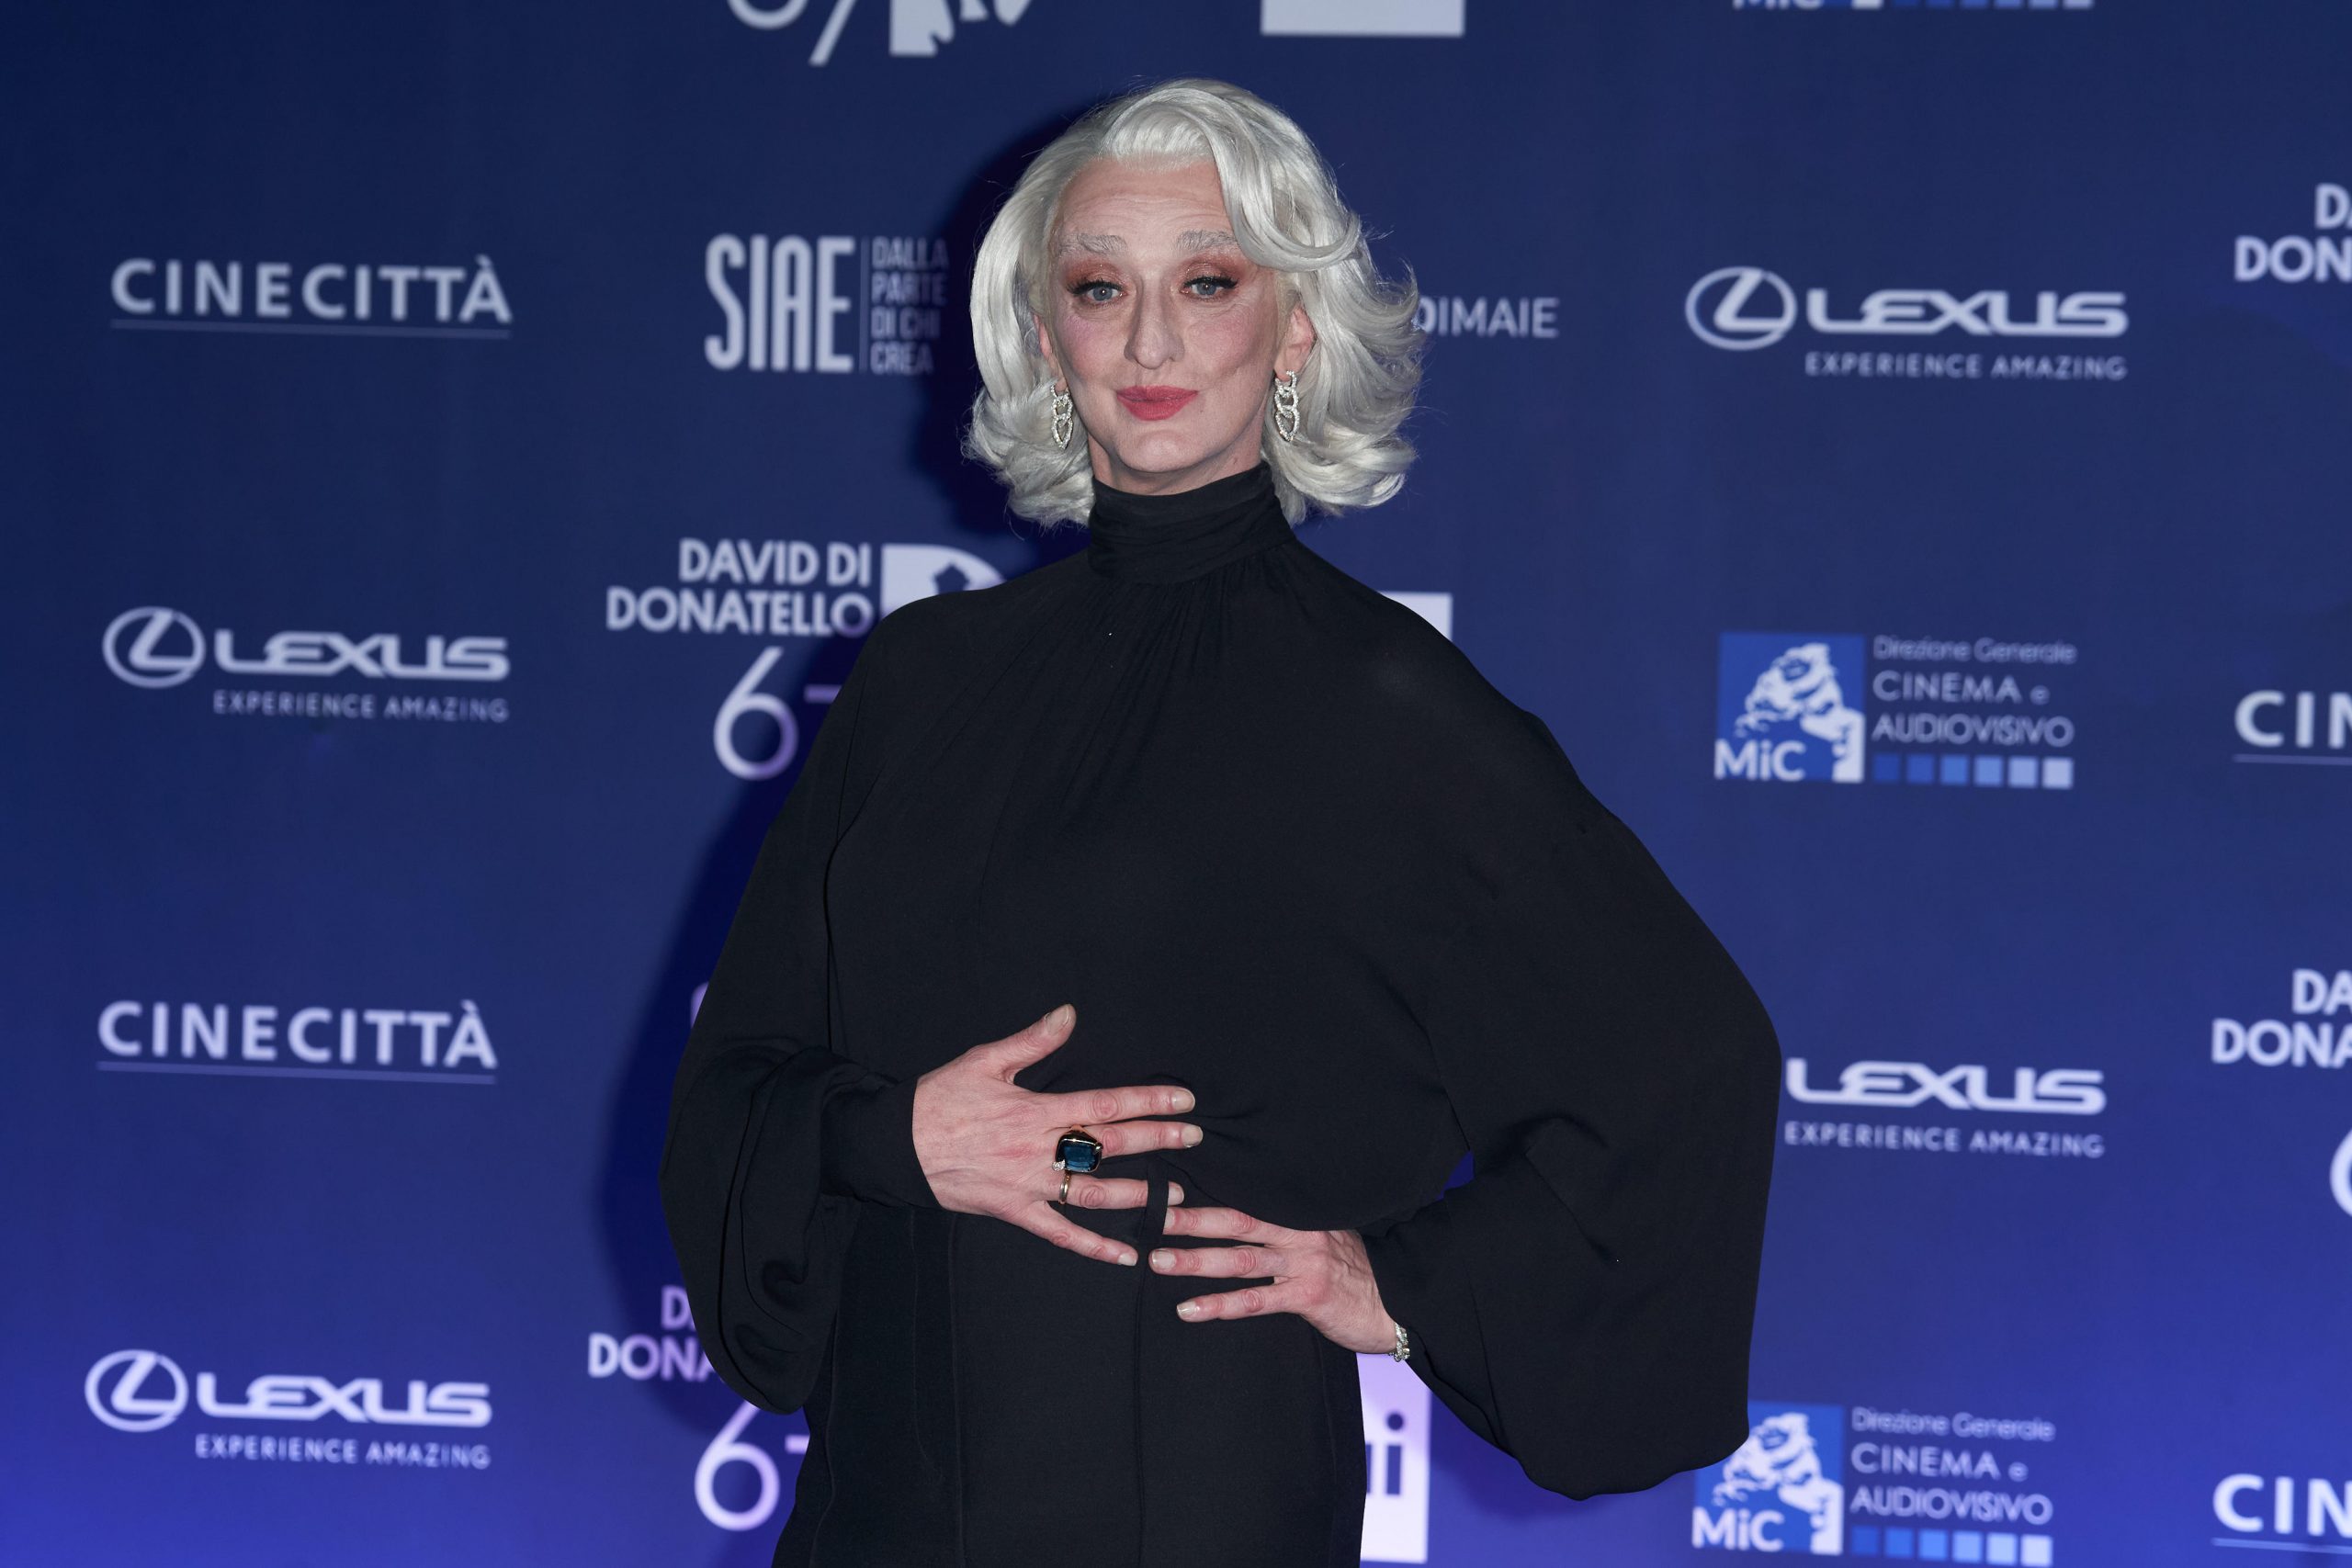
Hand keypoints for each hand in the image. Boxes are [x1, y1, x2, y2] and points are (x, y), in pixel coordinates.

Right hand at [911, 1003, 1198, 1266]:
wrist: (896, 1146)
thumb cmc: (940, 1100)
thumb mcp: (984, 1060)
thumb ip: (1032, 1040)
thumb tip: (1069, 1012)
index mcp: (1036, 1111)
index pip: (1105, 1104)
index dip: (1148, 1101)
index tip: (1183, 1100)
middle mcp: (1038, 1151)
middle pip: (1110, 1146)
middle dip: (1157, 1141)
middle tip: (1195, 1139)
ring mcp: (1029, 1186)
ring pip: (1094, 1194)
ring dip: (1138, 1196)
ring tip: (1176, 1197)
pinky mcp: (1016, 1213)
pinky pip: (1061, 1234)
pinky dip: (1095, 1248)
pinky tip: (1127, 1256)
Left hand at [1148, 1204, 1398, 1354]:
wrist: (1395, 1303)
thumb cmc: (1351, 1271)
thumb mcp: (1320, 1237)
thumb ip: (1283, 1227)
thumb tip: (1233, 1219)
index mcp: (1296, 1213)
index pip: (1245, 1196)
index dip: (1206, 1189)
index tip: (1167, 1184)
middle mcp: (1298, 1232)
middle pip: (1235, 1220)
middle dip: (1189, 1218)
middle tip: (1150, 1214)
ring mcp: (1303, 1263)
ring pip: (1239, 1258)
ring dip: (1195, 1259)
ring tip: (1156, 1261)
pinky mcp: (1307, 1296)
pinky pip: (1256, 1300)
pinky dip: (1219, 1305)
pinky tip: (1189, 1309)